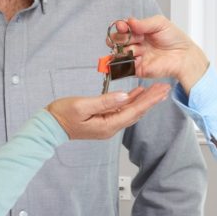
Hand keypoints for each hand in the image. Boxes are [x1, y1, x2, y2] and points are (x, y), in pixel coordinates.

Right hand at [47, 84, 169, 139]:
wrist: (50, 125)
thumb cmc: (62, 115)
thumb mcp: (82, 105)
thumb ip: (104, 101)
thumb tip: (124, 96)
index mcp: (108, 125)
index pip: (134, 112)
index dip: (149, 101)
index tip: (161, 91)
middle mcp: (111, 127)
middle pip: (136, 112)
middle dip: (152, 100)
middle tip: (166, 88)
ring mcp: (108, 125)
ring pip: (131, 111)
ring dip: (145, 100)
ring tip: (157, 89)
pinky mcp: (104, 120)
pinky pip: (122, 110)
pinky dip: (132, 101)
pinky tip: (138, 93)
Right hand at [112, 16, 208, 94]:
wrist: (183, 55)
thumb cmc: (175, 39)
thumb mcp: (160, 23)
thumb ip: (143, 23)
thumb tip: (129, 22)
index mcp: (139, 32)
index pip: (123, 28)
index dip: (120, 27)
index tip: (122, 26)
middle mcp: (136, 44)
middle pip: (118, 40)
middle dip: (121, 38)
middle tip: (133, 37)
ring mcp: (136, 56)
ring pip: (120, 52)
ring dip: (124, 49)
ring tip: (137, 48)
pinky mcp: (137, 69)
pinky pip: (125, 66)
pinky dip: (124, 62)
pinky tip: (131, 57)